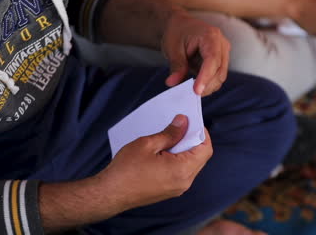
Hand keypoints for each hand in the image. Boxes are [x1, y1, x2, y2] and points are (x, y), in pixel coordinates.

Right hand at [98, 115, 212, 210]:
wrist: (110, 193)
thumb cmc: (126, 169)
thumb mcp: (148, 144)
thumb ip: (169, 133)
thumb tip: (183, 122)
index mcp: (181, 170)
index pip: (205, 149)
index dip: (202, 133)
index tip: (191, 122)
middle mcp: (184, 182)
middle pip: (200, 157)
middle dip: (193, 140)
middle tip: (179, 127)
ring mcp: (177, 189)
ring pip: (191, 165)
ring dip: (185, 150)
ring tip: (170, 138)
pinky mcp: (170, 191)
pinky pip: (182, 172)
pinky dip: (178, 160)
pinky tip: (165, 151)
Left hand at [161, 11, 230, 95]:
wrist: (181, 26)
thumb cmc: (177, 33)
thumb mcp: (172, 48)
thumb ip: (176, 66)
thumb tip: (172, 83)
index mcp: (210, 36)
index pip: (212, 60)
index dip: (205, 77)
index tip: (196, 91)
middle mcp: (221, 43)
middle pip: (220, 71)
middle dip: (206, 85)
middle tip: (190, 94)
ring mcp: (223, 52)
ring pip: (220, 76)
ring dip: (207, 86)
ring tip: (191, 90)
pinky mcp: (221, 60)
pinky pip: (217, 76)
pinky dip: (207, 84)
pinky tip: (196, 85)